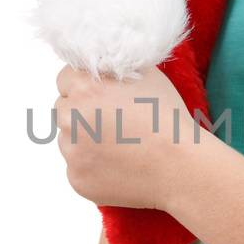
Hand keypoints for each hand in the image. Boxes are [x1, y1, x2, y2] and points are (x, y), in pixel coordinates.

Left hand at [53, 63, 193, 211]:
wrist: (180, 167)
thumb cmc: (168, 120)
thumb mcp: (147, 75)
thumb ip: (116, 67)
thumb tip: (103, 64)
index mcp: (84, 87)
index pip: (64, 80)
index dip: (84, 87)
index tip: (101, 97)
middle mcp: (70, 118)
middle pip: (63, 111)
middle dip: (81, 115)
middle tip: (113, 124)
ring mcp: (71, 152)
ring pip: (68, 141)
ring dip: (85, 143)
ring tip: (120, 147)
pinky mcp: (77, 179)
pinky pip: (78, 169)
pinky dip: (93, 169)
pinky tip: (119, 166)